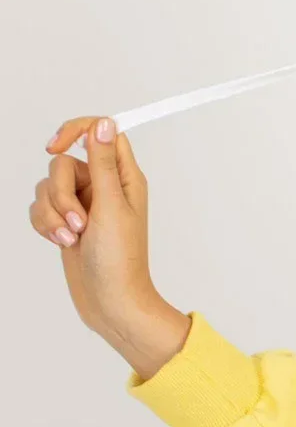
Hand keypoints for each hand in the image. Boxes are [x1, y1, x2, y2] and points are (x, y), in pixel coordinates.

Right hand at [30, 115, 187, 370]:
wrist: (110, 302)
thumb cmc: (119, 260)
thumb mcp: (112, 206)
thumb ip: (103, 164)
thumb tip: (104, 124)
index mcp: (124, 178)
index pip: (101, 133)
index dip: (75, 131)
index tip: (54, 147)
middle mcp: (104, 187)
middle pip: (64, 163)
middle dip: (61, 194)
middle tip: (80, 223)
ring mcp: (83, 205)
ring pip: (47, 187)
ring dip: (53, 214)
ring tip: (72, 238)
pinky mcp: (66, 222)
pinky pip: (40, 207)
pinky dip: (46, 225)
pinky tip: (62, 243)